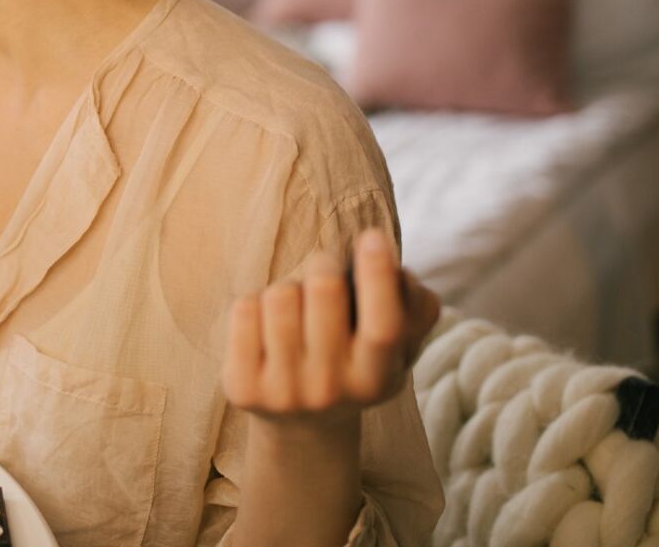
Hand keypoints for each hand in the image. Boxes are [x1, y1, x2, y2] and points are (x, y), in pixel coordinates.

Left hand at [223, 228, 440, 425]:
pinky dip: (256, 304)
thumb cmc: (354, 362)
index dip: (379, 277)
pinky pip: (244, 308)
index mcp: (377, 379)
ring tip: (296, 308)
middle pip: (323, 290)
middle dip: (323, 263)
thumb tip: (399, 271)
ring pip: (280, 294)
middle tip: (324, 268)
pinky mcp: (243, 387)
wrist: (301, 423)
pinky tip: (265, 327)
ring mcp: (284, 392)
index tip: (372, 236)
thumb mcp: (397, 349)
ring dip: (288, 287)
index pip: (383, 325)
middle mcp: (330, 390)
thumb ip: (415, 309)